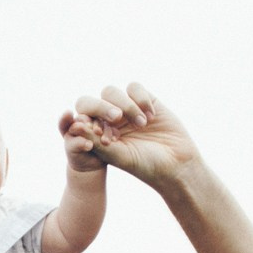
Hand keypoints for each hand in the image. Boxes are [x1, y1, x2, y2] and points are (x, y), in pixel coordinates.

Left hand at [62, 83, 197, 187]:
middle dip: (102, 107)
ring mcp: (127, 109)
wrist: (177, 164)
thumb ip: (96, 140)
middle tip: (117, 118)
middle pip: (94, 101)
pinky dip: (140, 99)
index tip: (100, 131)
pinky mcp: (145, 100)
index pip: (83, 117)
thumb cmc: (145, 165)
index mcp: (99, 134)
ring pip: (112, 92)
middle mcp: (110, 120)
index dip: (87, 119)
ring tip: (142, 124)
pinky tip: (150, 116)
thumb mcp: (118, 156)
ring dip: (125, 105)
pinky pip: (134, 87)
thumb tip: (75, 124)